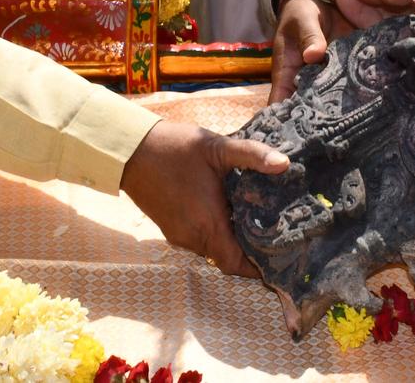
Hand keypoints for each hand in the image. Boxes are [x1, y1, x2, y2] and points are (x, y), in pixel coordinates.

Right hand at [121, 120, 289, 276]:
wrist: (129, 149)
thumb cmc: (174, 148)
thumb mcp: (216, 146)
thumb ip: (251, 155)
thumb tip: (285, 163)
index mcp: (207, 224)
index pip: (236, 264)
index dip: (256, 268)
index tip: (276, 259)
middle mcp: (192, 237)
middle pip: (226, 258)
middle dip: (247, 250)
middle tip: (272, 232)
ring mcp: (178, 234)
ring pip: (211, 249)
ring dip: (229, 239)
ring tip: (251, 217)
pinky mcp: (169, 228)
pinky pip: (198, 240)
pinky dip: (213, 232)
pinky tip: (223, 208)